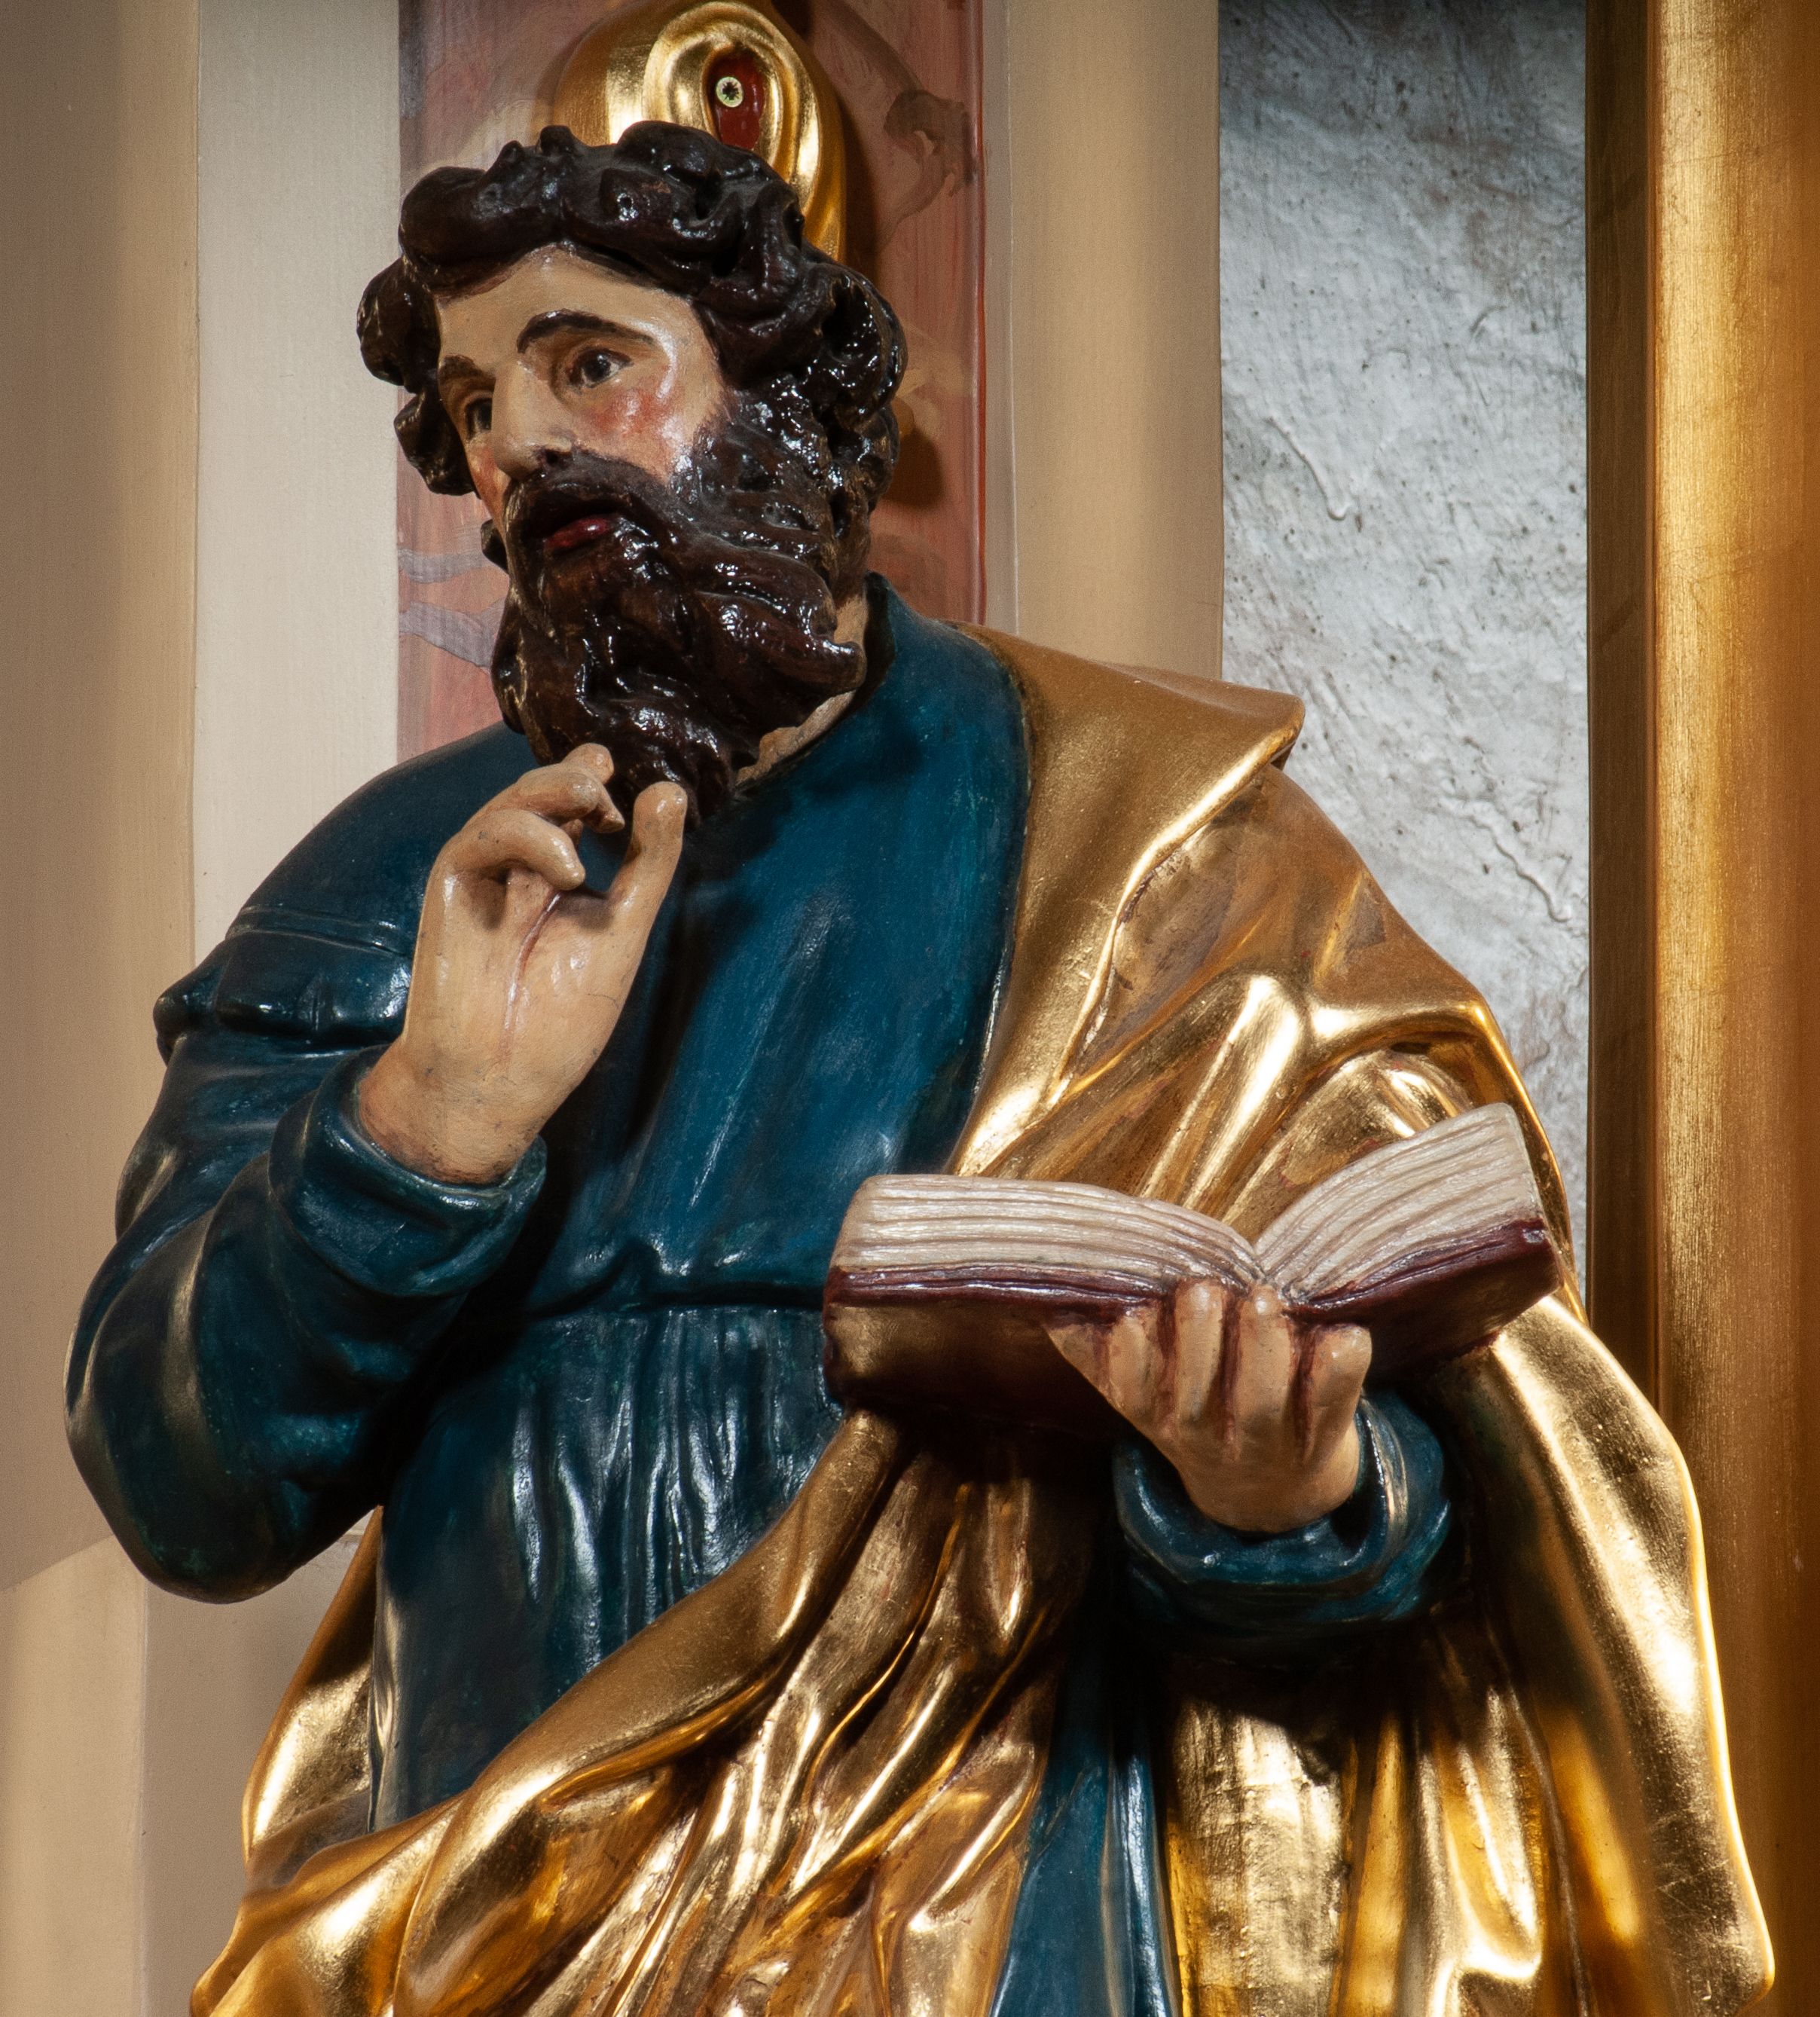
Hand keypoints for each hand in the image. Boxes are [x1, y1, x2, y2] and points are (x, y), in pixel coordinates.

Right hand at [360, 745, 686, 1184]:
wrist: (498, 1081)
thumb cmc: (557, 1021)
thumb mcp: (622, 931)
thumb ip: (648, 864)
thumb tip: (670, 791)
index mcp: (559, 873)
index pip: (578, 802)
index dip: (604, 780)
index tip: (643, 802)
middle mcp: (520, 867)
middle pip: (545, 788)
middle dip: (580, 775)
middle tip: (611, 804)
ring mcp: (485, 874)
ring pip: (515, 801)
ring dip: (559, 790)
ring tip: (601, 814)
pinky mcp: (452, 885)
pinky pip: (484, 836)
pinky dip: (533, 837)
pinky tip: (571, 872)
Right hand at [1048, 1284, 1370, 1532]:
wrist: (1274, 1494)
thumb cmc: (1200, 1413)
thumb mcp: (1143, 1395)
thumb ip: (1099, 1353)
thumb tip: (1051, 1305)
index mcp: (1156, 1416)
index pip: (1132, 1389)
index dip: (1134, 1350)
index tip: (1138, 1310)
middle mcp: (1206, 1438)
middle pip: (1194, 1397)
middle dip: (1197, 1337)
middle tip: (1204, 1290)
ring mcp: (1267, 1446)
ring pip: (1259, 1404)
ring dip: (1260, 1348)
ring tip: (1261, 1299)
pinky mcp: (1324, 1442)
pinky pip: (1332, 1408)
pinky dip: (1340, 1373)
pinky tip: (1343, 1336)